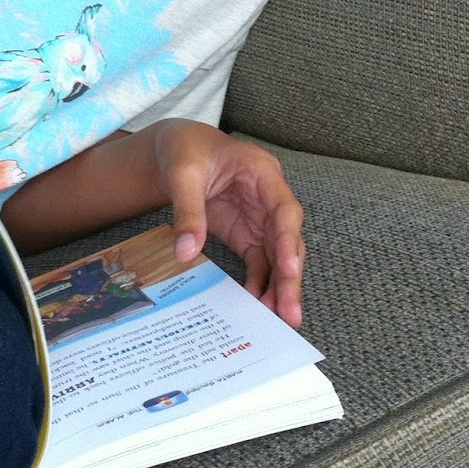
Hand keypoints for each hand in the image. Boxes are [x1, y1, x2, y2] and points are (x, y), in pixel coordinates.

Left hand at [150, 120, 303, 326]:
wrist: (177, 149)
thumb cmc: (185, 151)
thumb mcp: (183, 174)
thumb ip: (188, 211)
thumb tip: (186, 252)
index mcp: (262, 173)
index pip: (284, 209)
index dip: (288, 240)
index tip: (289, 269)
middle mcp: (269, 199)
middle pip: (288, 239)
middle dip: (290, 277)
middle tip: (291, 313)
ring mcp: (259, 219)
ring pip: (278, 256)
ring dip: (280, 287)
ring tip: (279, 319)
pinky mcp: (247, 234)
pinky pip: (259, 263)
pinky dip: (260, 283)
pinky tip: (257, 305)